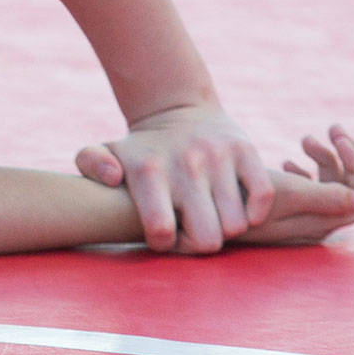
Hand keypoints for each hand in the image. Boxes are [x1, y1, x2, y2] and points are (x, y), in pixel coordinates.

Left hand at [74, 104, 273, 252]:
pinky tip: (237, 208)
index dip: (165, 244)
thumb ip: (90, 162)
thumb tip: (113, 177)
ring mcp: (218, 157)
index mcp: (148, 170)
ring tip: (210, 215)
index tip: (164, 234)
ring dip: (226, 228)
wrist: (177, 110)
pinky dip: (255, 212)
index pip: (161, 231)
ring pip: (236, 225)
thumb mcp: (104, 150)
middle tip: (191, 229)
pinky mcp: (246, 150)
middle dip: (199, 243)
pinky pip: (263, 197)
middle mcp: (185, 164)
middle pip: (206, 239)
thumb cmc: (139, 149)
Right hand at [228, 126, 353, 246]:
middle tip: (331, 129)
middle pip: (352, 192)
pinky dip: (306, 173)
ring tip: (306, 140)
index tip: (338, 139)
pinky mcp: (279, 213)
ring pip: (331, 189)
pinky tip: (289, 161)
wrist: (193, 200)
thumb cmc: (235, 193)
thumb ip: (320, 200)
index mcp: (317, 223)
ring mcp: (297, 219)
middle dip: (346, 158)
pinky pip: (310, 192)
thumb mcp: (280, 192)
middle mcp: (312, 225)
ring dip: (325, 160)